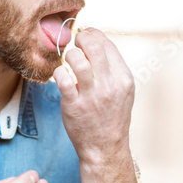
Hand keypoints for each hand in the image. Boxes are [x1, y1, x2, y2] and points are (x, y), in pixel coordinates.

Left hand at [52, 28, 134, 165]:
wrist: (105, 148)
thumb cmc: (112, 117)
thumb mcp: (123, 91)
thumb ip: (113, 68)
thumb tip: (97, 42)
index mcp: (124, 79)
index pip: (108, 44)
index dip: (94, 34)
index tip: (86, 36)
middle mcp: (110, 85)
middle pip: (93, 46)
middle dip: (81, 39)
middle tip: (76, 45)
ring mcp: (92, 96)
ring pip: (77, 59)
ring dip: (70, 55)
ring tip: (69, 61)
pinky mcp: (74, 105)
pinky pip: (62, 78)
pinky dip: (59, 72)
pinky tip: (61, 76)